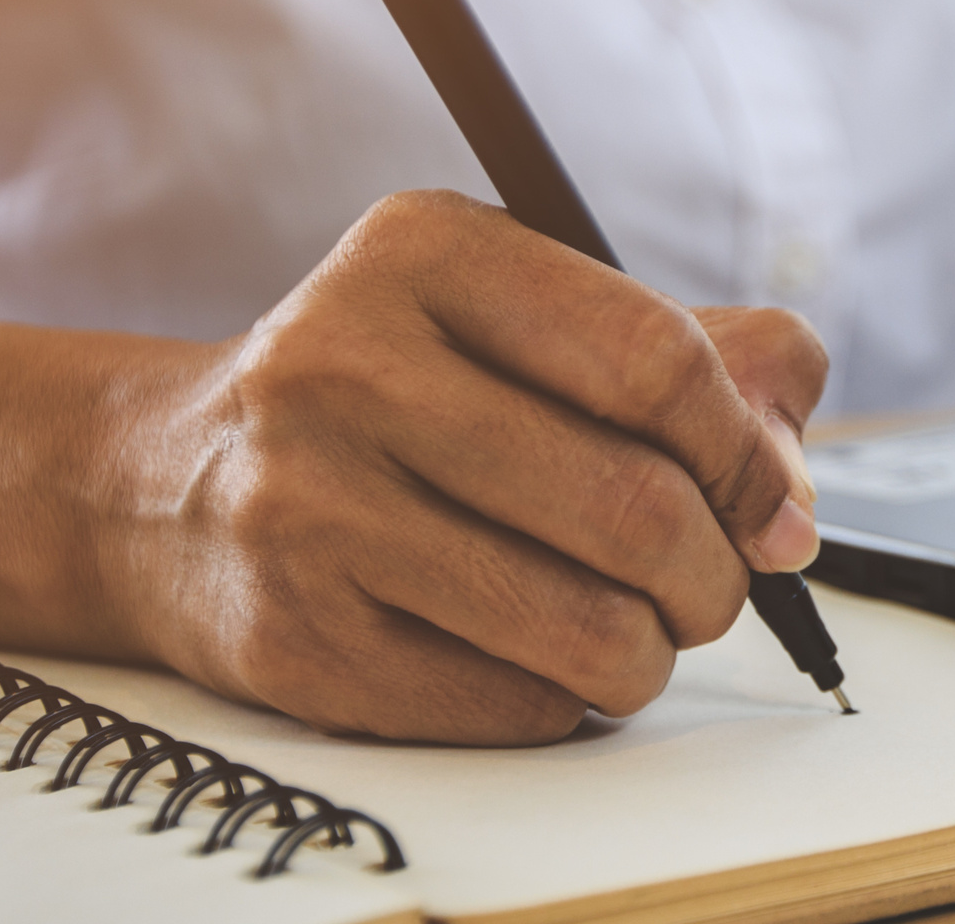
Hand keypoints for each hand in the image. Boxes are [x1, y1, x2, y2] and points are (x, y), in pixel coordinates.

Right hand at [106, 189, 827, 745]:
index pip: (653, 361)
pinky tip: (528, 652)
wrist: (162, 489)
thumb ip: (694, 361)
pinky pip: (515, 703)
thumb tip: (792, 493)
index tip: (770, 505)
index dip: (747, 453)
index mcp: (420, 252)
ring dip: (650, 650)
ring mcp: (307, 508)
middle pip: (634, 505)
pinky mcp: (297, 639)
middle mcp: (343, 365)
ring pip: (587, 627)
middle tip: (707, 584)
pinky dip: (562, 696)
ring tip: (632, 628)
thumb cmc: (391, 399)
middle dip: (713, 572)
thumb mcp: (521, 320)